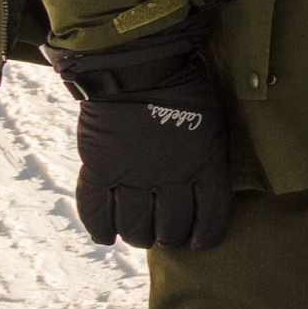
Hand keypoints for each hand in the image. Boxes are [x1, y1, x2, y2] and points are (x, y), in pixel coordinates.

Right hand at [51, 19, 233, 250]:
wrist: (136, 64)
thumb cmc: (182, 87)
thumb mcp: (211, 122)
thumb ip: (207, 156)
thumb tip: (205, 186)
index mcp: (204, 165)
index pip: (210, 216)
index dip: (205, 235)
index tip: (198, 243)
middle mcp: (170, 178)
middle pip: (171, 227)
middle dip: (170, 236)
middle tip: (166, 234)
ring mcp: (133, 176)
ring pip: (136, 227)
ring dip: (138, 235)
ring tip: (139, 233)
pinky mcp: (100, 169)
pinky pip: (96, 210)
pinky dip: (100, 228)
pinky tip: (105, 237)